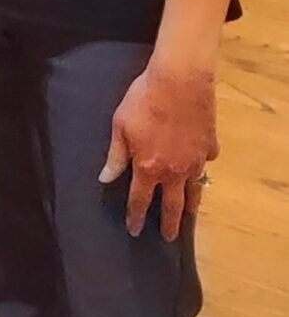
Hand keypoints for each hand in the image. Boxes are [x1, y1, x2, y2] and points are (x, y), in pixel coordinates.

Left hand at [100, 63, 218, 239]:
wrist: (180, 79)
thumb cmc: (144, 100)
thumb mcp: (120, 126)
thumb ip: (116, 156)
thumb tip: (106, 178)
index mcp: (148, 168)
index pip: (139, 200)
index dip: (135, 217)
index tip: (134, 230)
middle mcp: (174, 171)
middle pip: (171, 205)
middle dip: (168, 224)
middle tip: (168, 237)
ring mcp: (196, 160)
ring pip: (194, 190)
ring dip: (190, 206)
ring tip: (189, 216)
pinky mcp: (210, 146)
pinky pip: (206, 163)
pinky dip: (202, 169)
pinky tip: (201, 169)